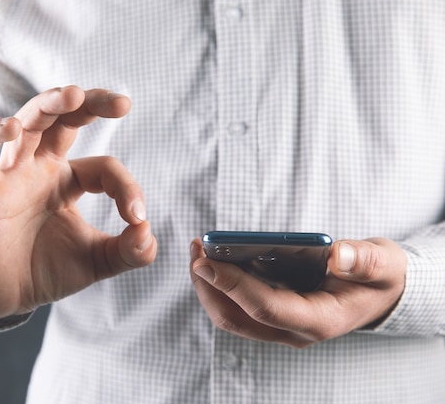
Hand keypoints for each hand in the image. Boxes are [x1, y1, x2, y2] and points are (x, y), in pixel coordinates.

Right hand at [0, 86, 156, 318]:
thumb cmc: (46, 272)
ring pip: (27, 123)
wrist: (5, 299)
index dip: (127, 187)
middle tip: (122, 102)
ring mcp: (12, 176)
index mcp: (68, 181)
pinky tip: (11, 129)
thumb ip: (129, 251)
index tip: (138, 217)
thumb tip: (149, 233)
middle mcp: (41, 170)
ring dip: (48, 105)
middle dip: (91, 104)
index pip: (104, 167)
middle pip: (64, 120)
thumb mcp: (97, 262)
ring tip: (72, 95)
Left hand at [190, 237, 406, 347]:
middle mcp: (294, 331)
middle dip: (209, 285)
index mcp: (320, 320)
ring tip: (199, 247)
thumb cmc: (379, 277)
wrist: (379, 293)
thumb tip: (338, 255)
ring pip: (231, 316)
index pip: (266, 308)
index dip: (233, 285)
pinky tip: (215, 255)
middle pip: (237, 318)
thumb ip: (364, 261)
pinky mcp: (272, 315)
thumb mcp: (383, 264)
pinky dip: (220, 283)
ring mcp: (281, 327)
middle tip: (196, 248)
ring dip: (208, 285)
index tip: (205, 261)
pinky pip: (236, 307)